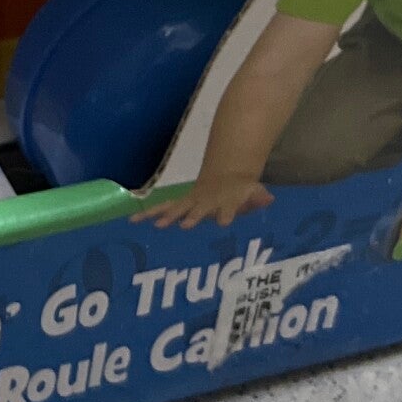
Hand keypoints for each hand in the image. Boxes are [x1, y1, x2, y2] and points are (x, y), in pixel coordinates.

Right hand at [156, 175, 272, 229]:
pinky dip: (148, 214)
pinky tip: (132, 219)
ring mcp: (191, 203)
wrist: (224, 175)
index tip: (225, 220)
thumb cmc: (241, 190)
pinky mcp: (181, 205)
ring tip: (152, 224)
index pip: (227, 209)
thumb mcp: (253, 191)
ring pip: (175, 208)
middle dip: (191, 217)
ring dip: (164, 216)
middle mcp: (205, 202)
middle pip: (197, 210)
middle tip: (184, 225)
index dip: (226, 214)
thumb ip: (258, 197)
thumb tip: (269, 198)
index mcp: (225, 202)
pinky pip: (163, 208)